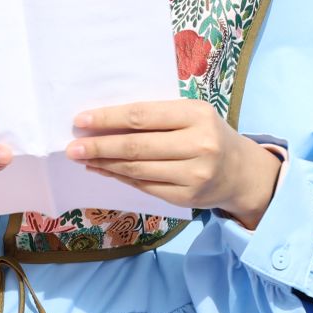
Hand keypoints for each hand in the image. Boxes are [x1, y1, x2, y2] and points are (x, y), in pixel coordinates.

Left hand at [69, 99, 283, 229]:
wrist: (240, 172)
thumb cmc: (207, 134)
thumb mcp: (192, 114)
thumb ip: (156, 116)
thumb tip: (105, 122)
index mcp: (197, 115)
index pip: (142, 116)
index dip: (108, 119)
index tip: (81, 120)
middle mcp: (198, 145)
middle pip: (136, 146)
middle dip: (99, 146)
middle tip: (72, 147)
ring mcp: (193, 175)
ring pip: (136, 169)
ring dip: (104, 164)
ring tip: (83, 158)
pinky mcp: (186, 198)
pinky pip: (143, 186)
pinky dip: (119, 177)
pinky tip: (103, 170)